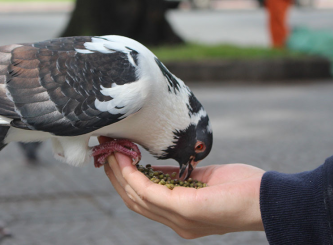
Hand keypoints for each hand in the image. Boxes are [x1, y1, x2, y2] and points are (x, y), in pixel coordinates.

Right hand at [103, 149, 264, 238]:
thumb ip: (178, 178)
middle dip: (116, 176)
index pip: (143, 202)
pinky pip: (149, 192)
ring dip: (120, 173)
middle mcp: (176, 223)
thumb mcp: (202, 180)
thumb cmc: (241, 188)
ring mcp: (179, 218)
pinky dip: (133, 175)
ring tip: (112, 152)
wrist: (269, 199)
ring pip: (136, 196)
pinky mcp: (186, 209)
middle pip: (133, 201)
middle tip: (106, 152)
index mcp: (180, 217)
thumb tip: (156, 168)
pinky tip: (126, 158)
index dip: (124, 182)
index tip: (116, 159)